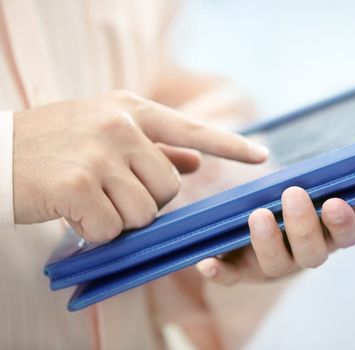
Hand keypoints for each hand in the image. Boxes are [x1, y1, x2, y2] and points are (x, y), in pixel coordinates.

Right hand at [13, 90, 267, 241]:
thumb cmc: (56, 143)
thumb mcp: (107, 133)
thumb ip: (156, 147)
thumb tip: (197, 162)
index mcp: (131, 110)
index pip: (193, 129)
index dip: (231, 146)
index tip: (262, 156)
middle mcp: (120, 127)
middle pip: (170, 187)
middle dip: (148, 201)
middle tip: (113, 193)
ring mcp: (98, 154)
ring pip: (143, 212)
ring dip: (119, 217)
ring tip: (90, 200)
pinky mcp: (76, 184)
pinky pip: (111, 229)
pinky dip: (95, 233)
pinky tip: (73, 214)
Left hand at [196, 187, 354, 284]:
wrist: (264, 201)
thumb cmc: (304, 186)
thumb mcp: (329, 177)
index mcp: (332, 234)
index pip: (347, 236)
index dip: (343, 223)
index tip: (336, 202)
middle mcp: (306, 254)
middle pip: (311, 253)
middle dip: (303, 226)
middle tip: (293, 194)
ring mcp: (273, 264)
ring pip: (274, 265)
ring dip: (267, 243)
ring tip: (258, 216)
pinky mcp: (241, 268)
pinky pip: (231, 277)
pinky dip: (220, 272)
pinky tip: (207, 261)